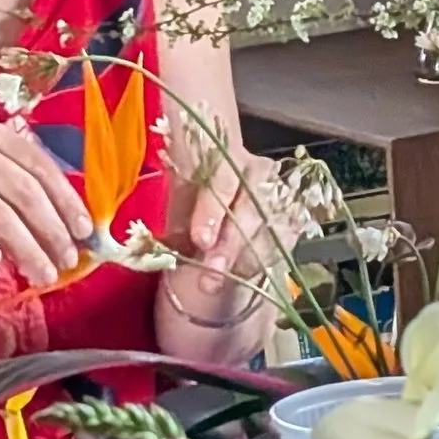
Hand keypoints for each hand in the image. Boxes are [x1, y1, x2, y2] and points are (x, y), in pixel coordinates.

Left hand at [164, 150, 270, 338]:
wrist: (222, 181)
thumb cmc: (196, 190)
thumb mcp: (180, 198)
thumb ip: (173, 221)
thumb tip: (148, 252)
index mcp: (225, 156)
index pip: (221, 182)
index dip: (212, 212)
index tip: (200, 240)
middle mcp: (258, 170)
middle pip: (249, 210)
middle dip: (229, 247)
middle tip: (209, 279)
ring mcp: (278, 192)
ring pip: (268, 229)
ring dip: (243, 260)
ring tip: (218, 282)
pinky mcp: (291, 213)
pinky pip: (282, 240)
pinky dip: (261, 260)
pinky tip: (241, 274)